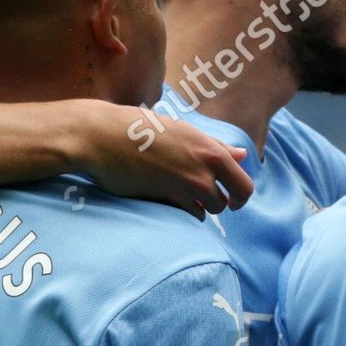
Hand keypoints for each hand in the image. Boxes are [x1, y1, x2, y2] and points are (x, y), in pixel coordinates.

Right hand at [81, 101, 255, 219]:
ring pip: (207, 211)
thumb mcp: (183, 131)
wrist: (101, 136)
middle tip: (201, 199)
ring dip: (197, 208)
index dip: (239, 197)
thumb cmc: (139, 128)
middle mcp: (205, 168)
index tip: (231, 200)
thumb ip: (215, 146)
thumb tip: (244, 155)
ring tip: (177, 195)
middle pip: (226, 203)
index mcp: (212, 149)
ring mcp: (187, 185)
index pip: (243, 185)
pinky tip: (167, 201)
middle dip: (217, 204)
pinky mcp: (167, 198)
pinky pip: (188, 216)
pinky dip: (182, 214)